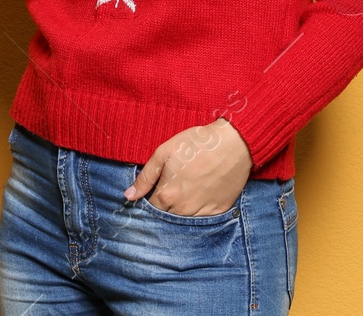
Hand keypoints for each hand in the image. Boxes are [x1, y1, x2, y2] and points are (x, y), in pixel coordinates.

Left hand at [124, 117, 252, 216]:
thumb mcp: (164, 152)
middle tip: (174, 186)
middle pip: (167, 215)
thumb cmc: (197, 143)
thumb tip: (128, 196)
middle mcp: (183, 209)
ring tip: (189, 188)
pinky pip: (203, 218)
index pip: (150, 207)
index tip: (157, 188)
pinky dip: (199, 210)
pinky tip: (202, 193)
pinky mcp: (219, 211)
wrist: (234, 143)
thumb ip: (145, 177)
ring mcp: (202, 212)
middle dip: (166, 205)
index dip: (151, 198)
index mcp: (167, 195)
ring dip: (182, 209)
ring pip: (184, 219)